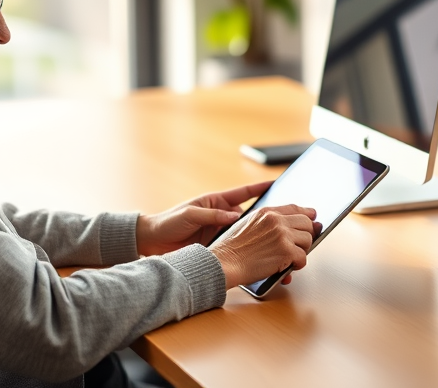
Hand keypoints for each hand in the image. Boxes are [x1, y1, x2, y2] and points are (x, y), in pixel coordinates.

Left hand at [135, 181, 272, 256]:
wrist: (153, 241)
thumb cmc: (168, 221)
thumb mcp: (190, 214)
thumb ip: (212, 215)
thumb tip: (235, 217)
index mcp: (216, 202)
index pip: (243, 193)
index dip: (259, 188)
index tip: (276, 183)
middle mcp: (222, 217)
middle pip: (250, 215)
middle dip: (266, 216)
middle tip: (284, 218)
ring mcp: (221, 232)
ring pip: (246, 233)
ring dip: (258, 236)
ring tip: (275, 238)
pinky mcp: (217, 247)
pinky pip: (236, 246)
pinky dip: (246, 249)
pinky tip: (257, 254)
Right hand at [209, 204, 320, 288]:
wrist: (224, 262)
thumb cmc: (231, 249)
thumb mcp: (247, 225)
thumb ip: (266, 223)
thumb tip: (289, 228)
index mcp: (266, 212)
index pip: (294, 208)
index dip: (307, 213)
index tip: (313, 216)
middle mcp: (276, 220)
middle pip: (306, 223)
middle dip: (305, 235)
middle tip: (299, 246)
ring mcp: (282, 234)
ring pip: (308, 240)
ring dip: (301, 251)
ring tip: (290, 258)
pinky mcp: (286, 251)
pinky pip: (303, 258)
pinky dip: (297, 265)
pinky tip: (288, 268)